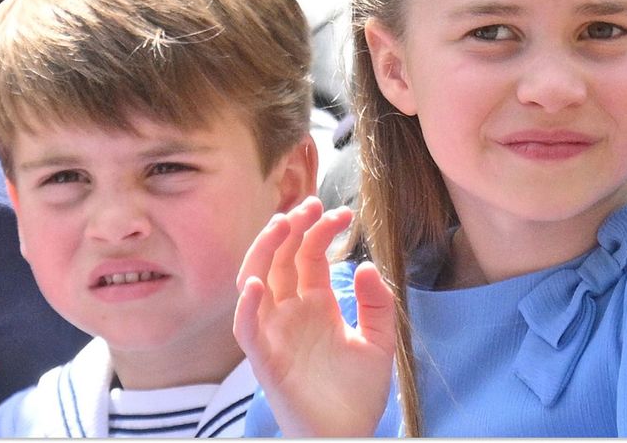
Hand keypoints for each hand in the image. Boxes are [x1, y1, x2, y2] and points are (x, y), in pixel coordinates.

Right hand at [233, 197, 395, 436]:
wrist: (346, 435)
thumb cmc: (357, 394)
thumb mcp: (379, 342)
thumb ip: (378, 305)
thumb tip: (367, 265)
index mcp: (315, 304)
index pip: (309, 255)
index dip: (321, 231)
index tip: (341, 213)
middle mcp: (290, 312)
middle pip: (279, 259)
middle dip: (291, 229)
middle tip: (309, 206)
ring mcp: (275, 332)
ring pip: (255, 281)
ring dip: (264, 252)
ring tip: (281, 226)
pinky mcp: (264, 358)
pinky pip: (247, 328)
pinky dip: (246, 306)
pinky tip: (256, 284)